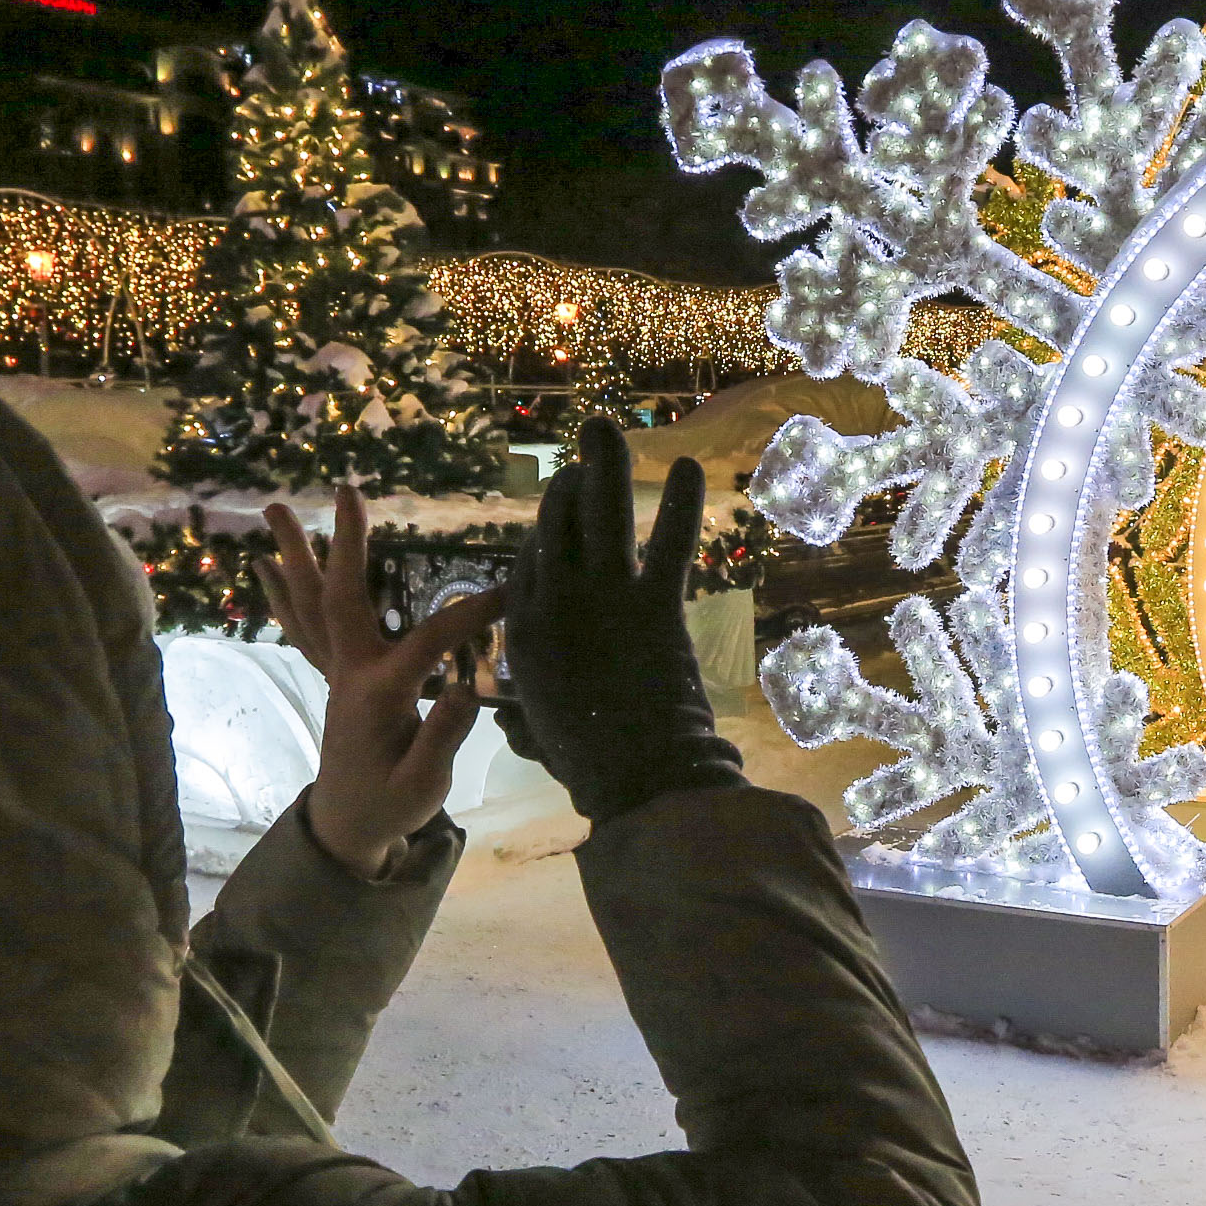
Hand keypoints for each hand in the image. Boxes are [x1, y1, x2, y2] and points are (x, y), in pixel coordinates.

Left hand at [255, 489, 500, 878]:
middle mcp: (351, 675)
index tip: (506, 593)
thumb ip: (441, 736)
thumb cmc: (391, 805)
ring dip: (295, 556)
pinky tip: (268, 566)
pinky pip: (304, 627)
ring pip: (311, 605)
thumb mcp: (425, 782)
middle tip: (346, 492)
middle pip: (341, 600)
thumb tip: (461, 689)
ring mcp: (338, 674)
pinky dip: (285, 594)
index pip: (428, 642)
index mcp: (380, 696)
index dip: (468, 616)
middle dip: (344, 544)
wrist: (348, 825)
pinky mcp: (336, 679)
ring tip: (277, 512)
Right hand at [502, 417, 742, 825]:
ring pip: (596, 513)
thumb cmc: (588, 761)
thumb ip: (528, 714)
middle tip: (580, 455)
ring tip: (605, 428)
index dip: (549, 532)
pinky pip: (667, 542)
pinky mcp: (654, 602)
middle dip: (567, 482)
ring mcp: (603, 595)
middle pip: (554, 521)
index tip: (563, 512)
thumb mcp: (540, 730)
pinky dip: (679, 502)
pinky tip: (685, 464)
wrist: (635, 777)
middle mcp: (554, 599)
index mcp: (523, 628)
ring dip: (602, 465)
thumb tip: (519, 727)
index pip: (531, 559)